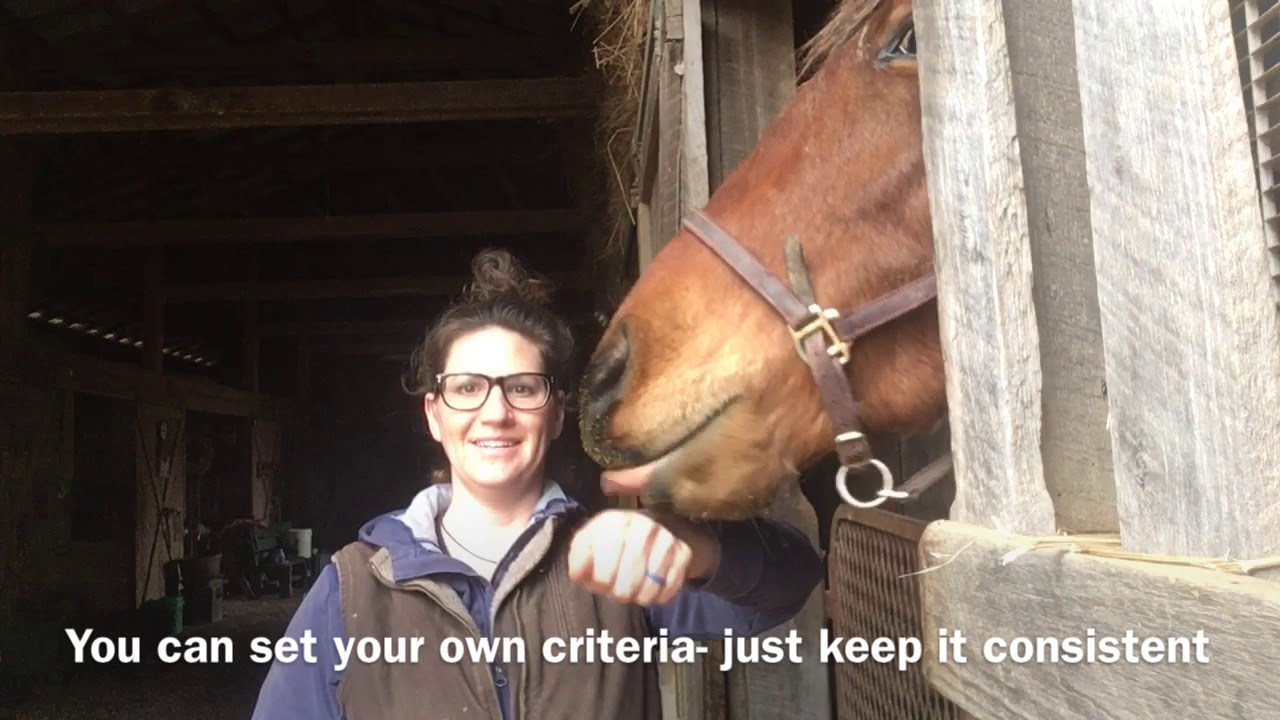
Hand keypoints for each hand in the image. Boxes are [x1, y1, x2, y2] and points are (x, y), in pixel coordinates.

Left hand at [568, 510, 715, 605]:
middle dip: (620, 593)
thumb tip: (578, 574)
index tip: (601, 583)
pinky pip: (669, 589)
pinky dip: (658, 596)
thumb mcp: (589, 544)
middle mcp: (643, 525)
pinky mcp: (684, 553)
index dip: (602, 581)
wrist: (652, 530)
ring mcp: (667, 538)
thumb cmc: (612, 543)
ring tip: (634, 589)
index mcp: (614, 521)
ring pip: (650, 589)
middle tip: (618, 590)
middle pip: (628, 582)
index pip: (606, 566)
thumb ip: (579, 558)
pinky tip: (651, 587)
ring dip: (639, 596)